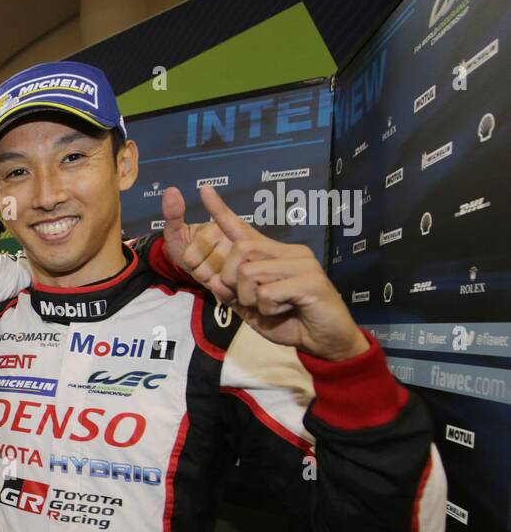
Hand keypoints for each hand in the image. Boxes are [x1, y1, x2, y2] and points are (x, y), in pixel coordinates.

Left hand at [160, 186, 235, 302]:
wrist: (205, 265)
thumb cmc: (188, 248)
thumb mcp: (177, 233)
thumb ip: (172, 214)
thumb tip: (172, 190)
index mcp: (217, 229)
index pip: (190, 258)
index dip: (187, 261)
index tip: (195, 252)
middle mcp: (232, 242)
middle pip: (202, 271)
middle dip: (198, 271)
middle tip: (205, 262)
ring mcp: (241, 261)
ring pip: (212, 281)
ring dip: (208, 280)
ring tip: (214, 271)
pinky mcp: (247, 277)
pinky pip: (223, 290)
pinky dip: (219, 290)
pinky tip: (223, 281)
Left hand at [166, 185, 366, 361]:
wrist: (327, 342)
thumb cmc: (291, 323)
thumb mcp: (253, 311)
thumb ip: (233, 296)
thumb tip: (217, 280)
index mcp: (273, 255)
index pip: (243, 229)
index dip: (221, 211)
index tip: (203, 189)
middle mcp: (289, 252)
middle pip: (240, 249)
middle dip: (234, 281)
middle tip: (253, 301)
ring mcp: (302, 263)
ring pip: (249, 272)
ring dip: (251, 299)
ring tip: (273, 308)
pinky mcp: (310, 280)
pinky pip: (266, 293)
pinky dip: (268, 310)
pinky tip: (286, 311)